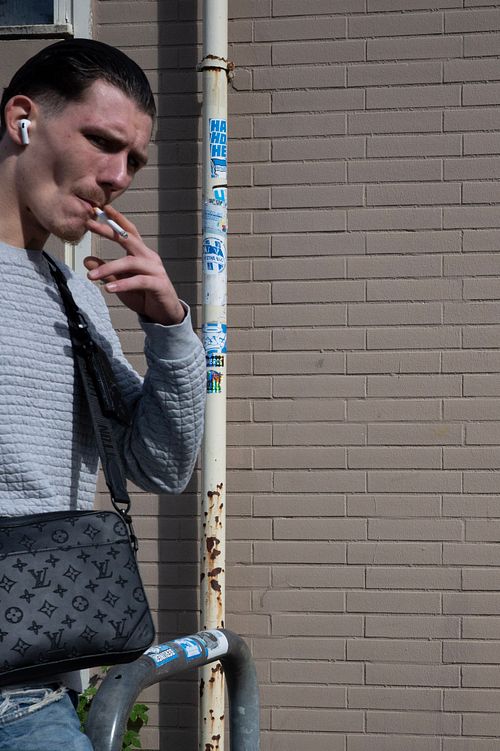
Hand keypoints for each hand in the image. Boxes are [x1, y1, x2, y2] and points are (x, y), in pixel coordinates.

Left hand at [84, 205, 184, 325]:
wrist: (164, 314)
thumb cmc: (143, 296)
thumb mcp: (120, 282)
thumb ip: (107, 271)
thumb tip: (87, 260)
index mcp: (141, 254)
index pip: (129, 232)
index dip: (117, 219)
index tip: (102, 208)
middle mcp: (149, 257)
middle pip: (128, 239)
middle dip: (109, 231)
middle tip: (90, 225)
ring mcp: (156, 270)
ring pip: (130, 263)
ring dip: (109, 268)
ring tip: (91, 276)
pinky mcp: (159, 284)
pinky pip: (139, 281)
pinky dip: (123, 284)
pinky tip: (108, 289)